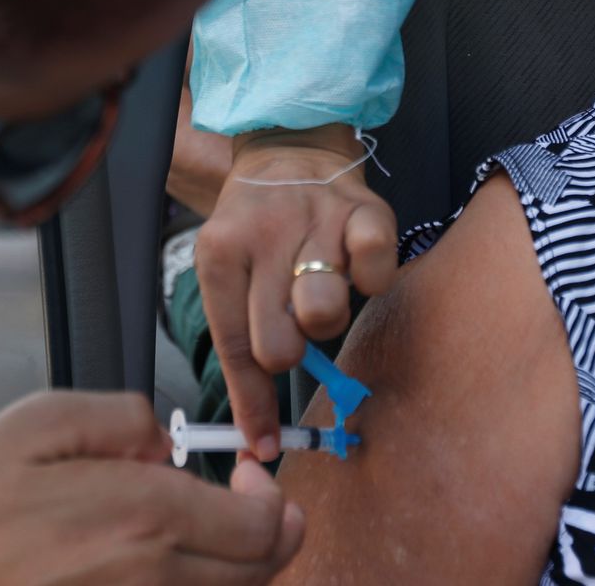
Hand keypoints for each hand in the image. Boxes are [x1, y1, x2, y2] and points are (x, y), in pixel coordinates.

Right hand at [0, 391, 304, 584]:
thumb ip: (118, 416)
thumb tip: (161, 439)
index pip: (264, 521)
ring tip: (196, 533)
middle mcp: (156, 577)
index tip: (249, 478)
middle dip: (266, 531)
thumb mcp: (33, 425)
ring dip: (232, 564)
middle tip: (243, 505)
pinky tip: (159, 566)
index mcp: (146, 517)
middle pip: (262, 567)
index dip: (271, 498)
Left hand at [194, 125, 397, 460]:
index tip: (263, 444)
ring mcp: (317, 220)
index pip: (233, 346)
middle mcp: (265, 234)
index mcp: (219, 253)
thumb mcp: (228, 272)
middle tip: (290, 329)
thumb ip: (241, 344)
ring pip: (324, 311)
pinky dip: (369, 282)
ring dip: (324, 318)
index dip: (252, 404)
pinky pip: (374, 271)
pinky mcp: (366, 210)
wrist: (288, 149)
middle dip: (286, 352)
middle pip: (278, 340)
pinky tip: (354, 269)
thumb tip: (257, 436)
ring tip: (317, 293)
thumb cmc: (257, 229)